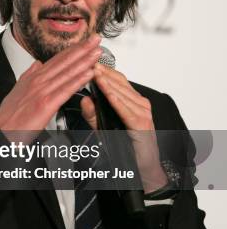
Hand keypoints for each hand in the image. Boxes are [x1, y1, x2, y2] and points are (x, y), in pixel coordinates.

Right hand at [0, 34, 101, 138]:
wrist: (0, 129)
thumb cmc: (8, 115)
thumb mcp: (17, 90)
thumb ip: (29, 76)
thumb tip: (37, 65)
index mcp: (33, 77)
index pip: (56, 60)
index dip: (72, 50)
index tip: (84, 42)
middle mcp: (38, 81)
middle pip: (63, 62)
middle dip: (82, 49)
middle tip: (96, 39)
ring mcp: (42, 91)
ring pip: (67, 73)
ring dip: (84, 61)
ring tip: (97, 52)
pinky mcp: (45, 104)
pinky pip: (66, 90)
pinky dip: (78, 80)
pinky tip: (89, 74)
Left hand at [80, 63, 167, 192]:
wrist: (141, 169)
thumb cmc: (125, 148)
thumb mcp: (103, 128)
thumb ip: (93, 114)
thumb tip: (84, 99)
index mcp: (131, 101)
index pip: (116, 80)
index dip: (102, 69)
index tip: (87, 59)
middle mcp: (139, 104)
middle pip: (119, 82)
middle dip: (102, 71)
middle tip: (88, 59)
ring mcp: (143, 113)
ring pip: (122, 94)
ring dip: (107, 82)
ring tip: (94, 71)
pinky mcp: (142, 125)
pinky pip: (126, 110)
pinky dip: (116, 101)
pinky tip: (106, 93)